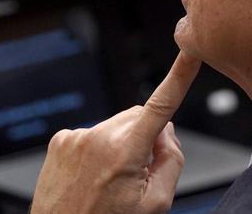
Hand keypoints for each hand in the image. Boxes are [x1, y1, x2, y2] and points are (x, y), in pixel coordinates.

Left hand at [30, 52, 200, 213]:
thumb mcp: (155, 204)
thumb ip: (172, 162)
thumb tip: (166, 133)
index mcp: (124, 151)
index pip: (161, 106)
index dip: (180, 76)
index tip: (191, 52)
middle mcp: (98, 136)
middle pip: (139, 118)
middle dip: (146, 137)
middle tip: (141, 173)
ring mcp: (75, 137)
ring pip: (116, 127)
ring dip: (121, 145)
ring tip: (111, 181)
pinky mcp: (60, 142)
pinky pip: (92, 136)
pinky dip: (98, 150)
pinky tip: (93, 177)